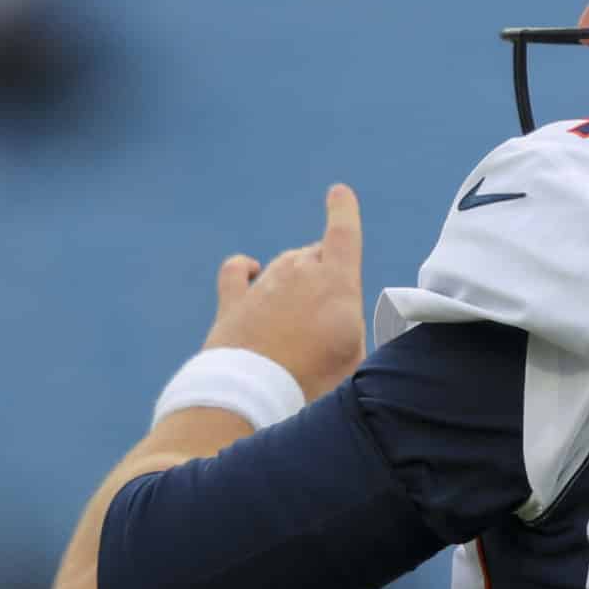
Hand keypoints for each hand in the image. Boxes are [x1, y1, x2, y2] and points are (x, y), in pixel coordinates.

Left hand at [201, 184, 366, 401]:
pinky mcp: (233, 302)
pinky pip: (237, 270)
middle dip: (324, 271)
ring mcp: (263, 285)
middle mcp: (299, 272)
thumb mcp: (355, 356)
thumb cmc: (314, 380)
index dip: (343, 210)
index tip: (339, 193)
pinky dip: (245, 268)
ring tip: (298, 319)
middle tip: (328, 313)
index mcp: (337, 282)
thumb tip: (347, 317)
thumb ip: (354, 325)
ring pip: (283, 265)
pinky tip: (251, 271)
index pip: (343, 232)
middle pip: (315, 254)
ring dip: (293, 280)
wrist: (253, 396)